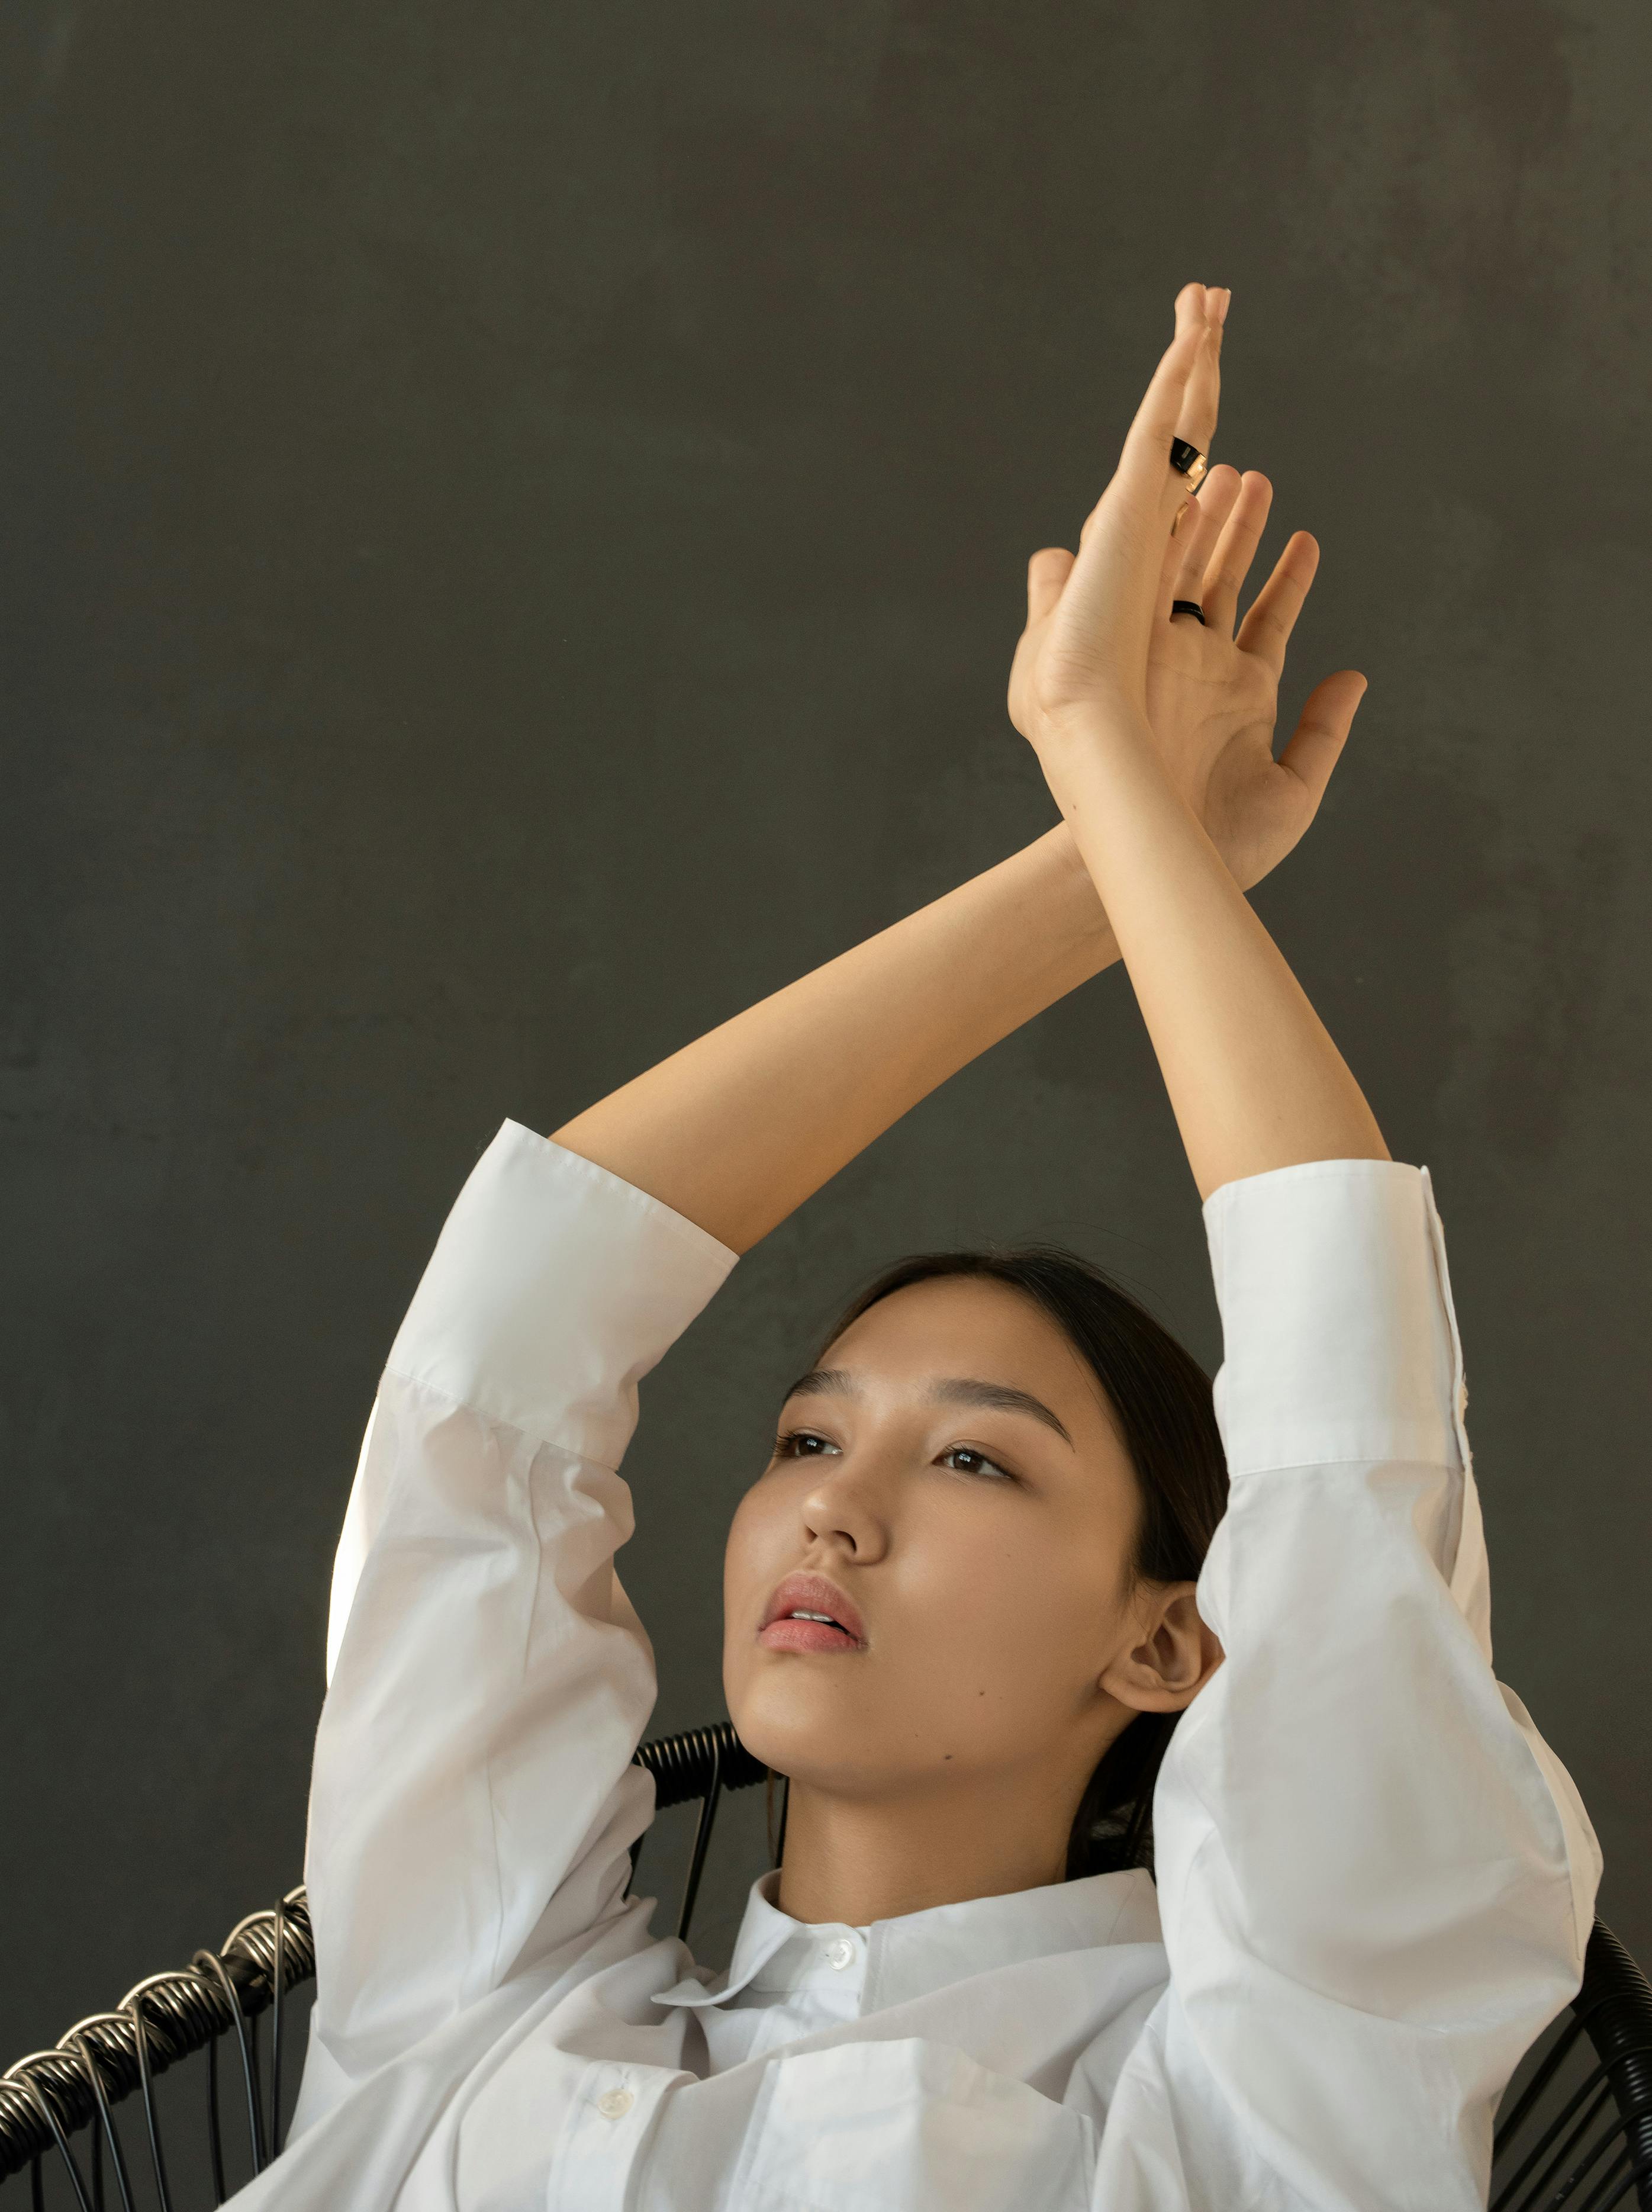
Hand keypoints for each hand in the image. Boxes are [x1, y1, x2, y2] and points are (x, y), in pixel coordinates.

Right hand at [1141, 465, 1365, 888]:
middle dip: (1240, 530)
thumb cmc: (1222, 846)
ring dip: (1212, 524)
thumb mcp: (1294, 791)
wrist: (1159, 862)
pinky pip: (1156, 588)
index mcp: (1242, 694)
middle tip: (1253, 477)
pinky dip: (1172, 547)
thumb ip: (1325, 732)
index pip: (1270, 620)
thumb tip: (1355, 676)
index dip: (1290, 577)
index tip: (1307, 537)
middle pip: (1224, 581)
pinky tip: (1187, 504)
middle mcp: (1203, 669)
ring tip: (1232, 473)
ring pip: (1193, 572)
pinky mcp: (1141, 657)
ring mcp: (1171, 660)